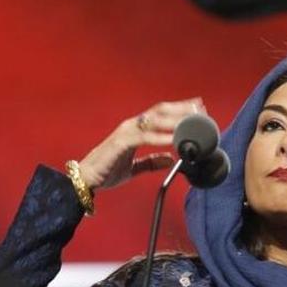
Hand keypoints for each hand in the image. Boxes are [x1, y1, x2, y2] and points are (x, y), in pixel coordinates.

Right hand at [76, 98, 204, 189]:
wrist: (86, 178)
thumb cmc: (107, 170)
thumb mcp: (135, 168)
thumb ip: (152, 162)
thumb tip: (170, 160)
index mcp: (136, 129)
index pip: (161, 114)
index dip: (179, 109)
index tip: (198, 108)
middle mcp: (132, 125)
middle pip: (161, 111)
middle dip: (182, 108)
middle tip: (201, 108)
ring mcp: (126, 132)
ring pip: (154, 120)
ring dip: (175, 120)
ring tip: (192, 121)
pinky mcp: (121, 142)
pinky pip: (144, 137)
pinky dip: (161, 137)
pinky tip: (174, 140)